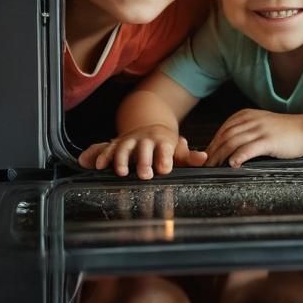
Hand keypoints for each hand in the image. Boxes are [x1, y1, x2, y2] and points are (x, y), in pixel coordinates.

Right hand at [78, 126, 207, 178]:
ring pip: (124, 147)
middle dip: (144, 160)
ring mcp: (130, 140)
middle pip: (145, 147)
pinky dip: (103, 156)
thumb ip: (190, 156)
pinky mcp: (117, 144)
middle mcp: (146, 139)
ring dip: (121, 159)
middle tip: (145, 174)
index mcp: (163, 140)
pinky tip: (99, 166)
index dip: (164, 157)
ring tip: (121, 172)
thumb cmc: (165, 145)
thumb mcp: (178, 150)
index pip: (165, 148)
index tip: (165, 169)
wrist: (149, 128)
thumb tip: (204, 158)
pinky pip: (108, 148)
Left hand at [204, 109, 302, 167]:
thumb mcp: (262, 123)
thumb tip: (229, 144)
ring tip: (215, 166)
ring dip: (221, 155)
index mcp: (248, 115)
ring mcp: (260, 130)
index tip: (207, 154)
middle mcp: (252, 120)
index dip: (213, 142)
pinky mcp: (269, 141)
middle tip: (206, 163)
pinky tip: (233, 164)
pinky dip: (238, 156)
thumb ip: (246, 129)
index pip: (224, 128)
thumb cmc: (286, 130)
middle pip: (225, 136)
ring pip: (233, 142)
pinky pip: (249, 148)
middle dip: (213, 151)